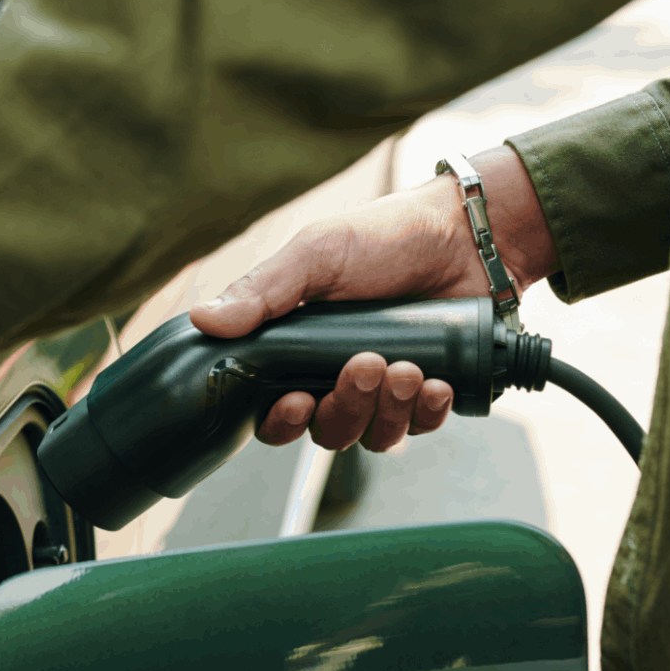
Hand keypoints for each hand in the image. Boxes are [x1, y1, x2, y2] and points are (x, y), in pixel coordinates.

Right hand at [190, 145, 556, 451]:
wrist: (466, 234)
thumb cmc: (386, 237)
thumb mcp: (317, 254)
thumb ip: (262, 291)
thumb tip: (203, 319)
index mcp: (298, 351)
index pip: (274, 412)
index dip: (282, 422)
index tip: (297, 402)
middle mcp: (337, 377)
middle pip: (326, 431)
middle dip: (346, 407)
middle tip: (367, 364)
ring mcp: (384, 389)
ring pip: (373, 436)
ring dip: (389, 409)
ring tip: (409, 367)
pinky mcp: (429, 394)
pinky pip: (421, 427)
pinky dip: (428, 411)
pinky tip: (436, 381)